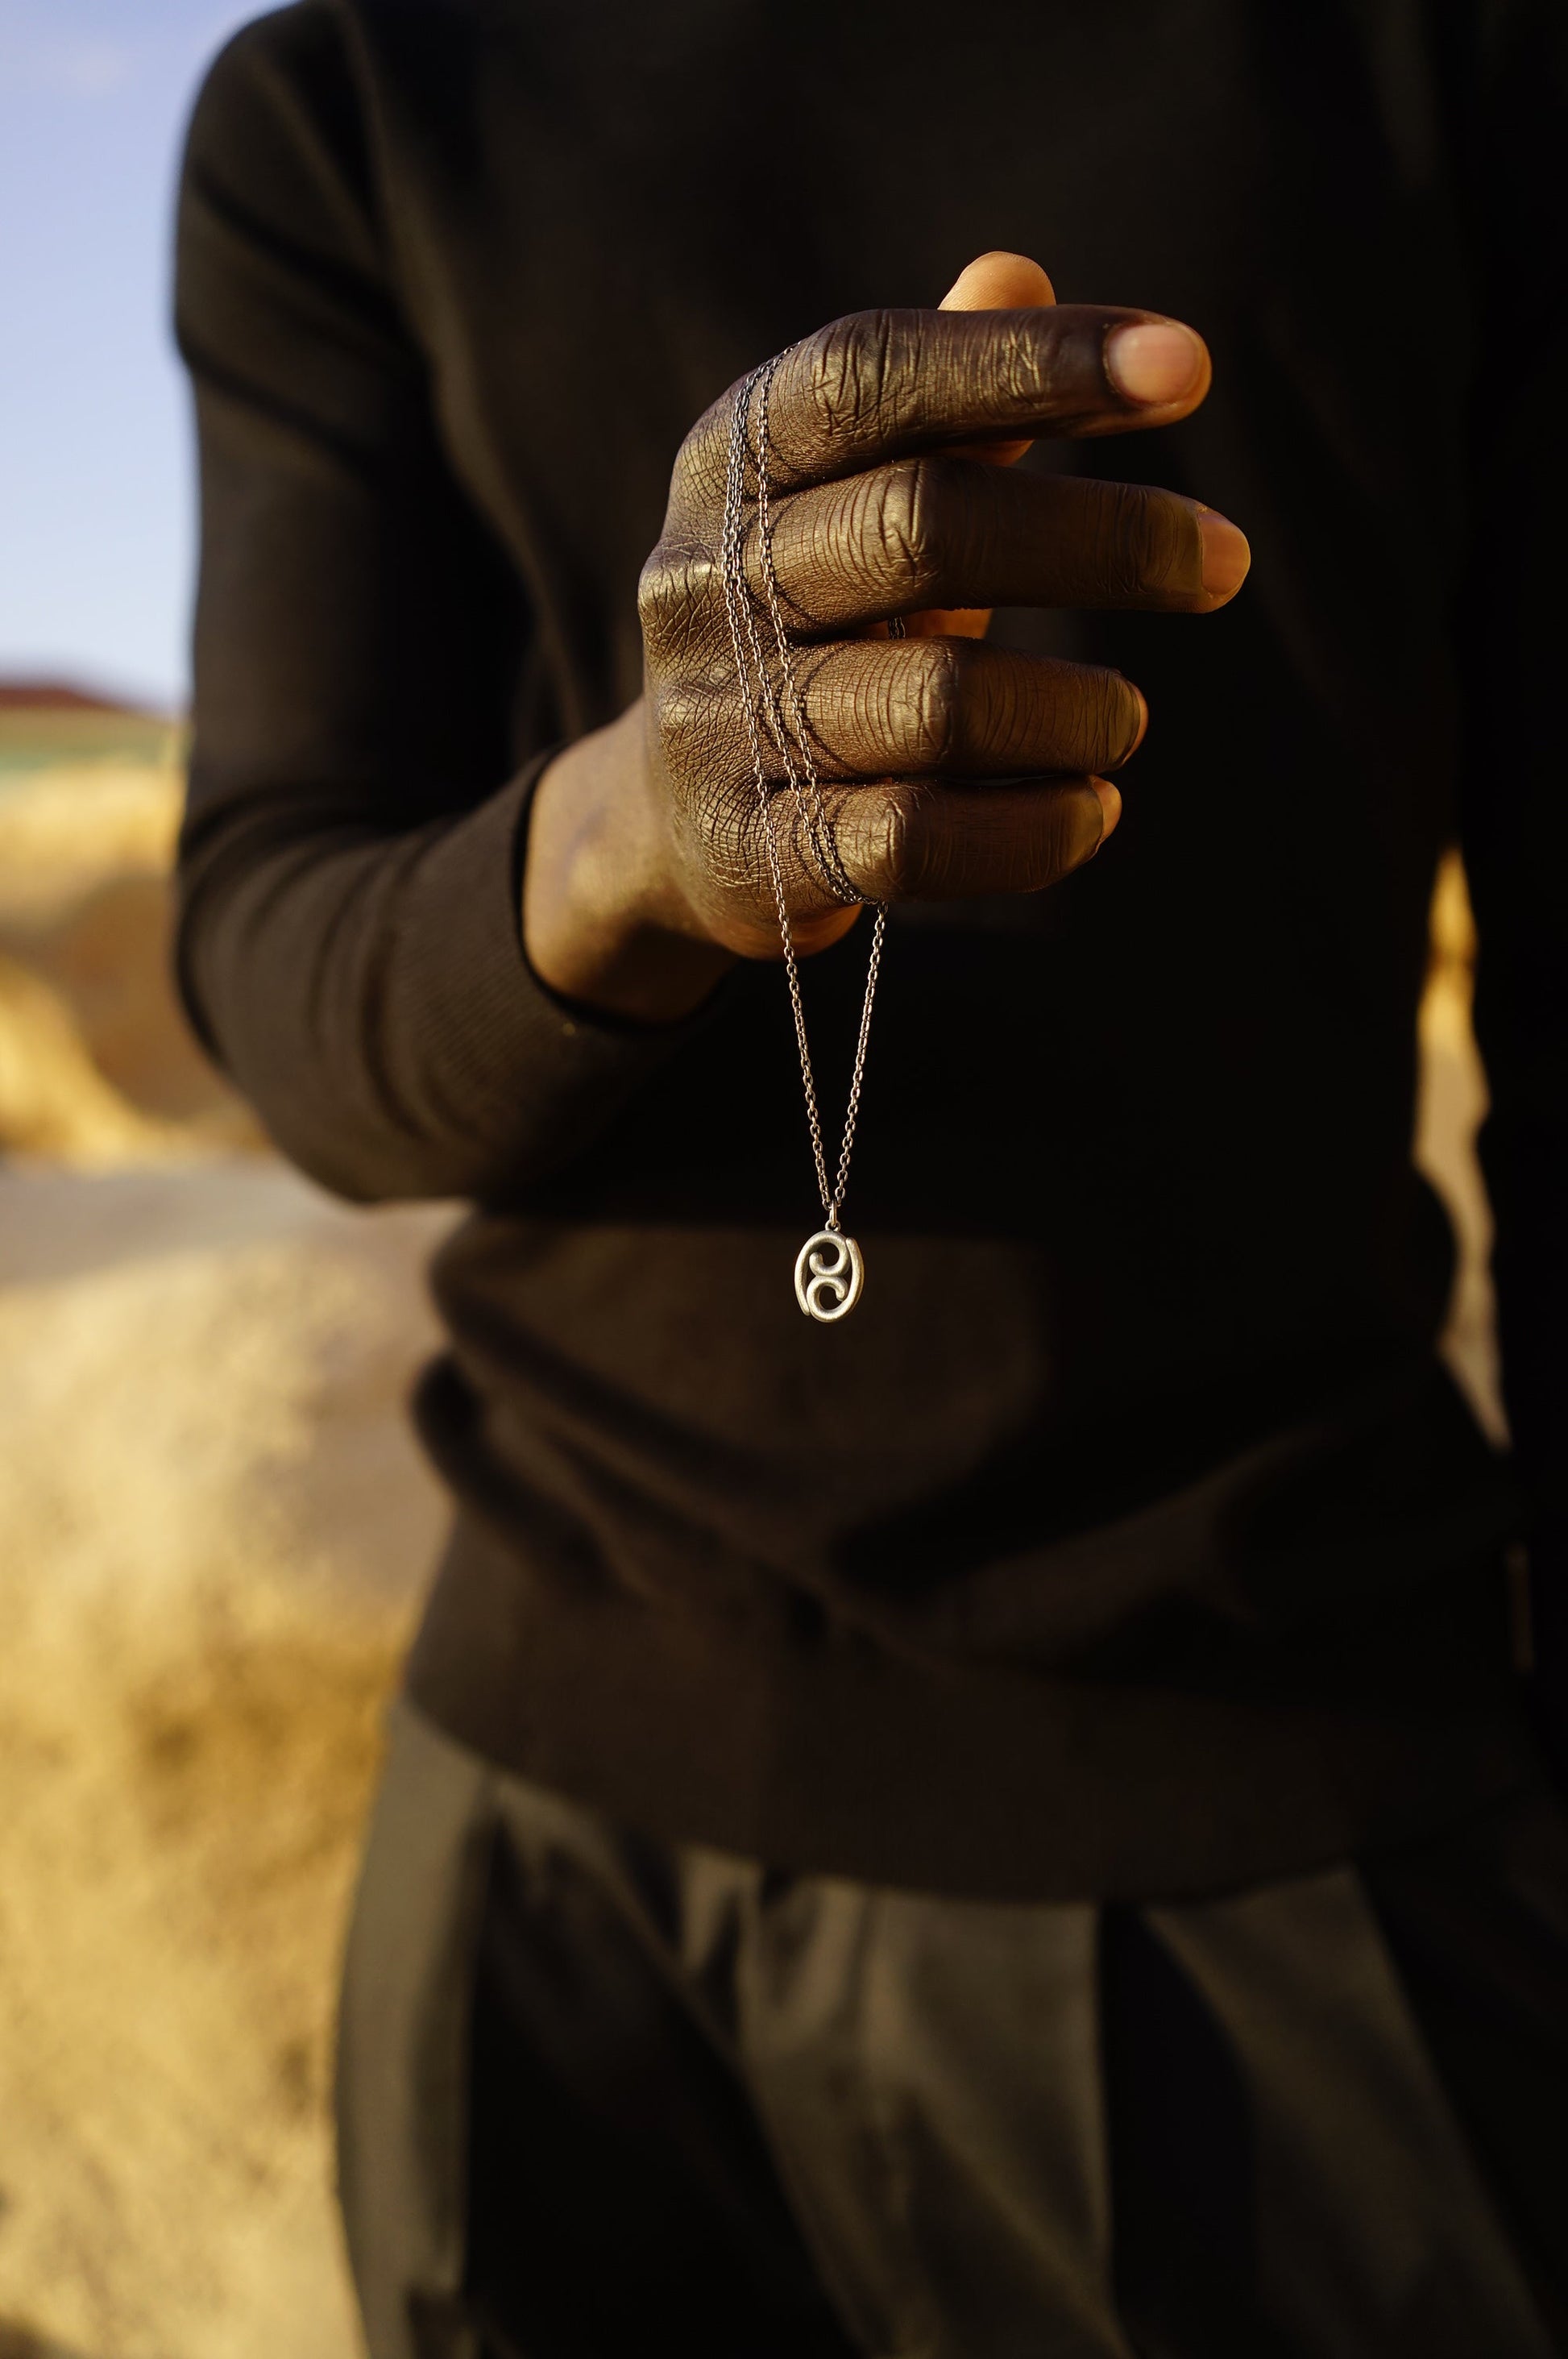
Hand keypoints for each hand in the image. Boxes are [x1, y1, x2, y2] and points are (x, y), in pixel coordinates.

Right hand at [524, 252, 1248, 1018]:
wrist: (676, 823)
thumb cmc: (813, 625)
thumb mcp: (854, 500)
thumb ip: (939, 402)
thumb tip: (1016, 269)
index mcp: (734, 462)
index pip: (876, 377)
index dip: (1030, 362)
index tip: (1188, 369)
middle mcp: (708, 580)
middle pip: (925, 528)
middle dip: (1102, 538)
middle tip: (1224, 563)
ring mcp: (721, 723)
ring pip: (939, 704)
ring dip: (1076, 713)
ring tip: (1126, 721)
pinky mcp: (752, 856)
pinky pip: (917, 843)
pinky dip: (1032, 830)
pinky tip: (1090, 809)